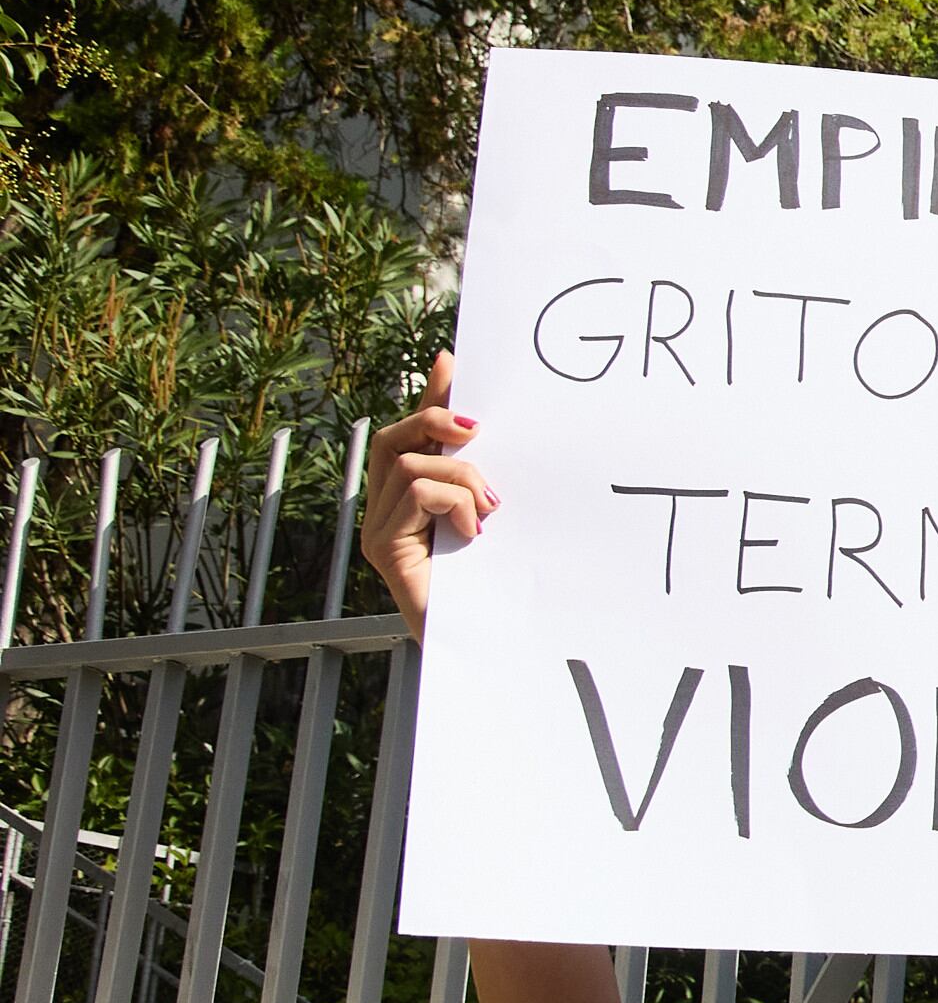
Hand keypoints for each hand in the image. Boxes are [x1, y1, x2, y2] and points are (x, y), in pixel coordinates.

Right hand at [362, 349, 494, 632]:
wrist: (487, 641)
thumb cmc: (495, 580)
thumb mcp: (492, 512)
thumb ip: (485, 473)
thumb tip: (487, 423)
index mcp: (409, 499)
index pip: (412, 433)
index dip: (430, 396)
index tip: (453, 361)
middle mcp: (383, 510)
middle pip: (395, 438)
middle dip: (436, 421)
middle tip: (478, 432)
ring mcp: (377, 529)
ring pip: (411, 462)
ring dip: (462, 478)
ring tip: (488, 511)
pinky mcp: (382, 548)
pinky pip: (417, 493)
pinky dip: (454, 502)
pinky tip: (473, 532)